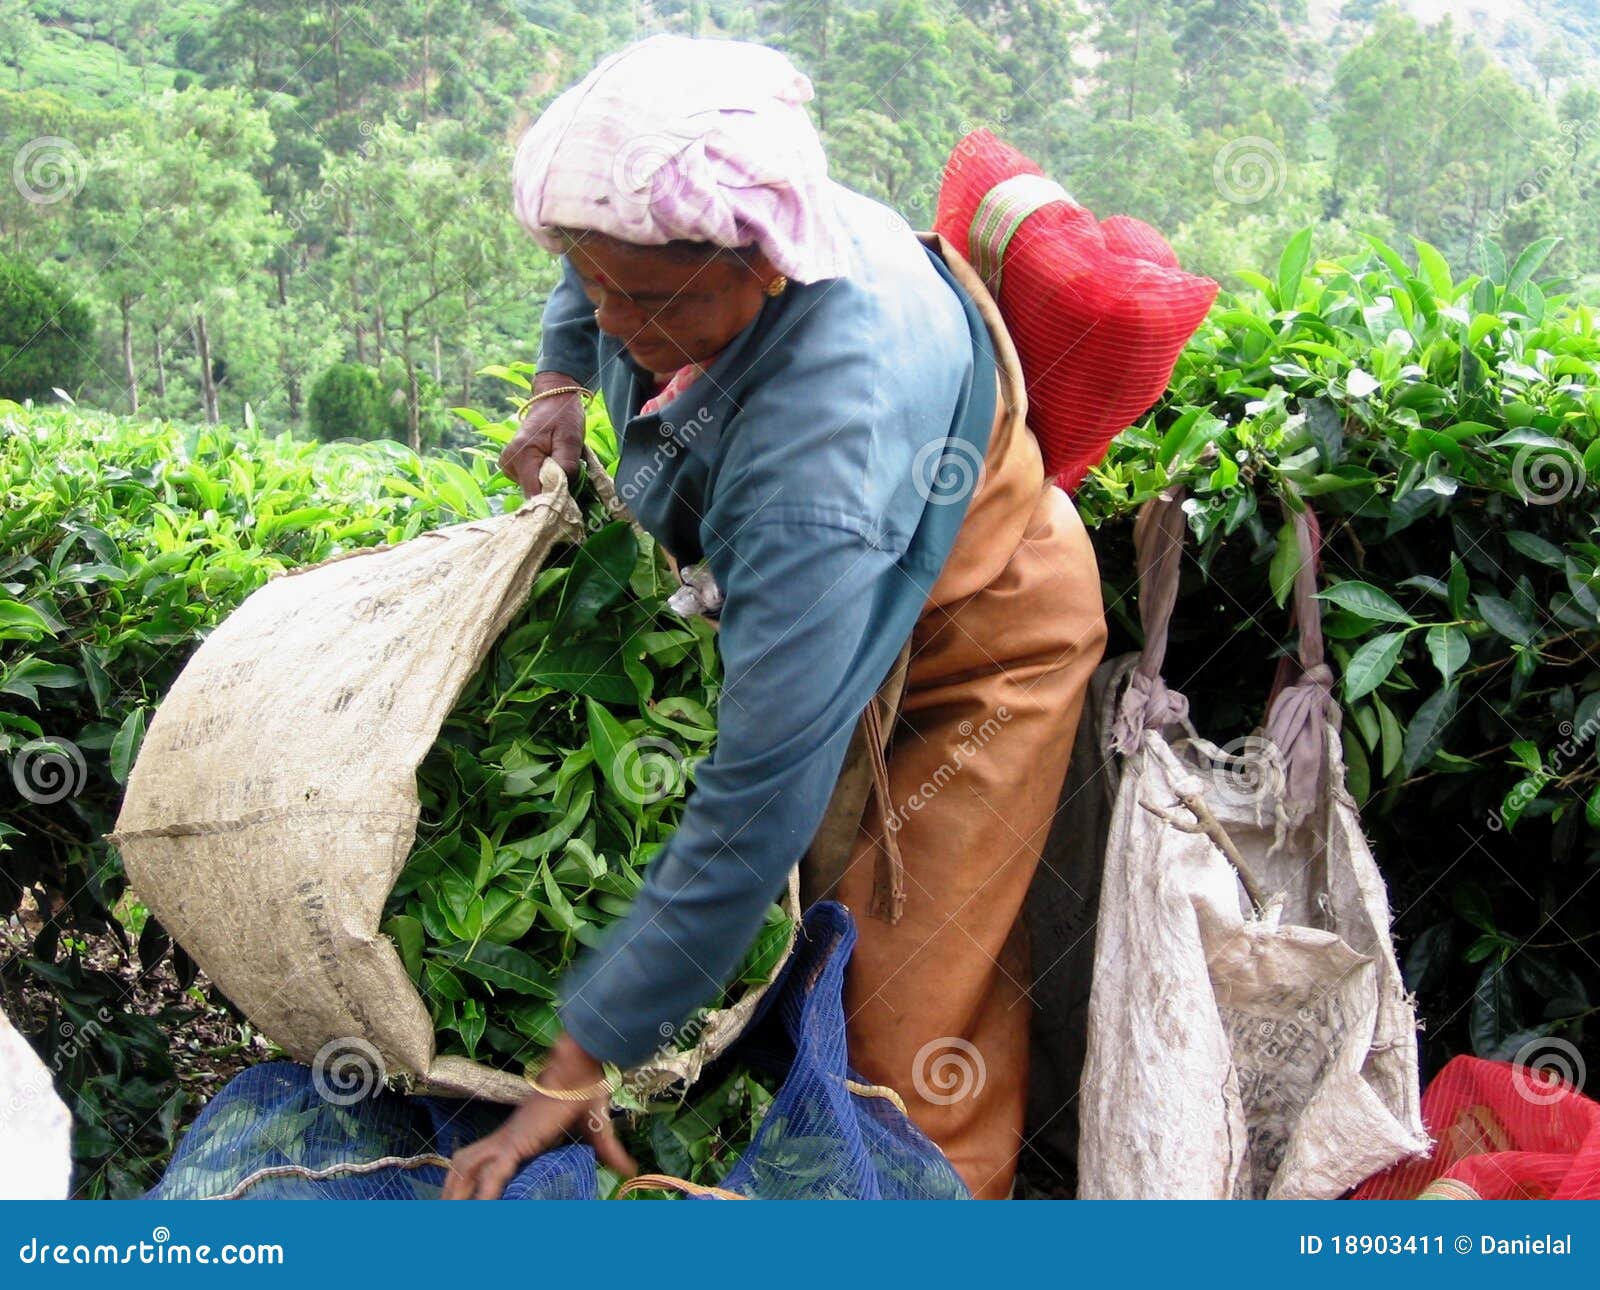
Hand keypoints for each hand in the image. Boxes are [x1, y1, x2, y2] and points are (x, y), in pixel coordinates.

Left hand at [441, 1033, 635, 1199]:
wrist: (579, 1065)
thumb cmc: (584, 1089)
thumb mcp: (595, 1128)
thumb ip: (606, 1149)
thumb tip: (628, 1168)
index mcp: (518, 1135)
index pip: (485, 1157)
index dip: (471, 1176)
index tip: (462, 1197)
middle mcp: (506, 1138)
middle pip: (465, 1163)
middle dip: (451, 1188)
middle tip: (441, 1212)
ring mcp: (507, 1140)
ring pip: (466, 1168)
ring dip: (454, 1192)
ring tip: (445, 1216)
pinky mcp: (515, 1144)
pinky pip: (493, 1175)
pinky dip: (483, 1195)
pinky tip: (477, 1212)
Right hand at [499, 370, 585, 496]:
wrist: (553, 399)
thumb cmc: (564, 417)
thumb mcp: (570, 441)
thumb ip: (566, 468)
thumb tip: (561, 493)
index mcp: (522, 456)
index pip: (536, 494)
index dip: (554, 499)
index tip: (570, 497)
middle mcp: (509, 463)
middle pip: (534, 494)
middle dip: (553, 491)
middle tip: (569, 476)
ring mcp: (508, 466)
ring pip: (533, 489)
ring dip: (548, 483)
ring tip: (559, 464)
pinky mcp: (511, 467)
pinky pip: (530, 482)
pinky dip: (542, 478)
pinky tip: (550, 465)